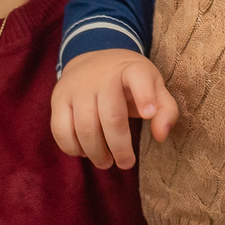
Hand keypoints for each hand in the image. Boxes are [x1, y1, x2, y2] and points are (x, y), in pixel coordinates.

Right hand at [51, 49, 177, 169]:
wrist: (92, 61)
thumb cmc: (129, 82)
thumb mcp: (154, 87)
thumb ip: (166, 110)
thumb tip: (161, 136)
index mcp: (131, 69)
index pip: (138, 78)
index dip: (144, 96)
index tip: (148, 115)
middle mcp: (103, 76)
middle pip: (111, 117)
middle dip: (120, 147)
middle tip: (126, 163)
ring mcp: (77, 86)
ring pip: (85, 127)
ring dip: (96, 152)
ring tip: (106, 162)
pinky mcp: (59, 98)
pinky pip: (60, 129)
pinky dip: (72, 148)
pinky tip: (84, 152)